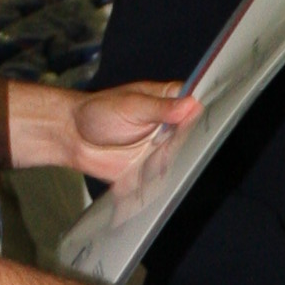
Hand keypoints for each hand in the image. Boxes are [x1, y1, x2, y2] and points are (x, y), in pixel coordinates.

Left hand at [0, 75, 198, 181]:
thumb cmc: (98, 112)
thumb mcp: (132, 105)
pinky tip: (161, 182)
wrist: (73, 137)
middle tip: (191, 148)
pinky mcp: (151, 171)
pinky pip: (164, 179)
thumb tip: (191, 104)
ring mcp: (163, 149)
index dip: (206, 115)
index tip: (211, 122)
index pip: (197, 107)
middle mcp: (171, 126)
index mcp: (170, 101)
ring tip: (173, 166)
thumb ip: (162, 108)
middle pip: (194, 136)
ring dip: (179, 165)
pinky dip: (163, 183)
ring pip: (182, 160)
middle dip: (194, 144)